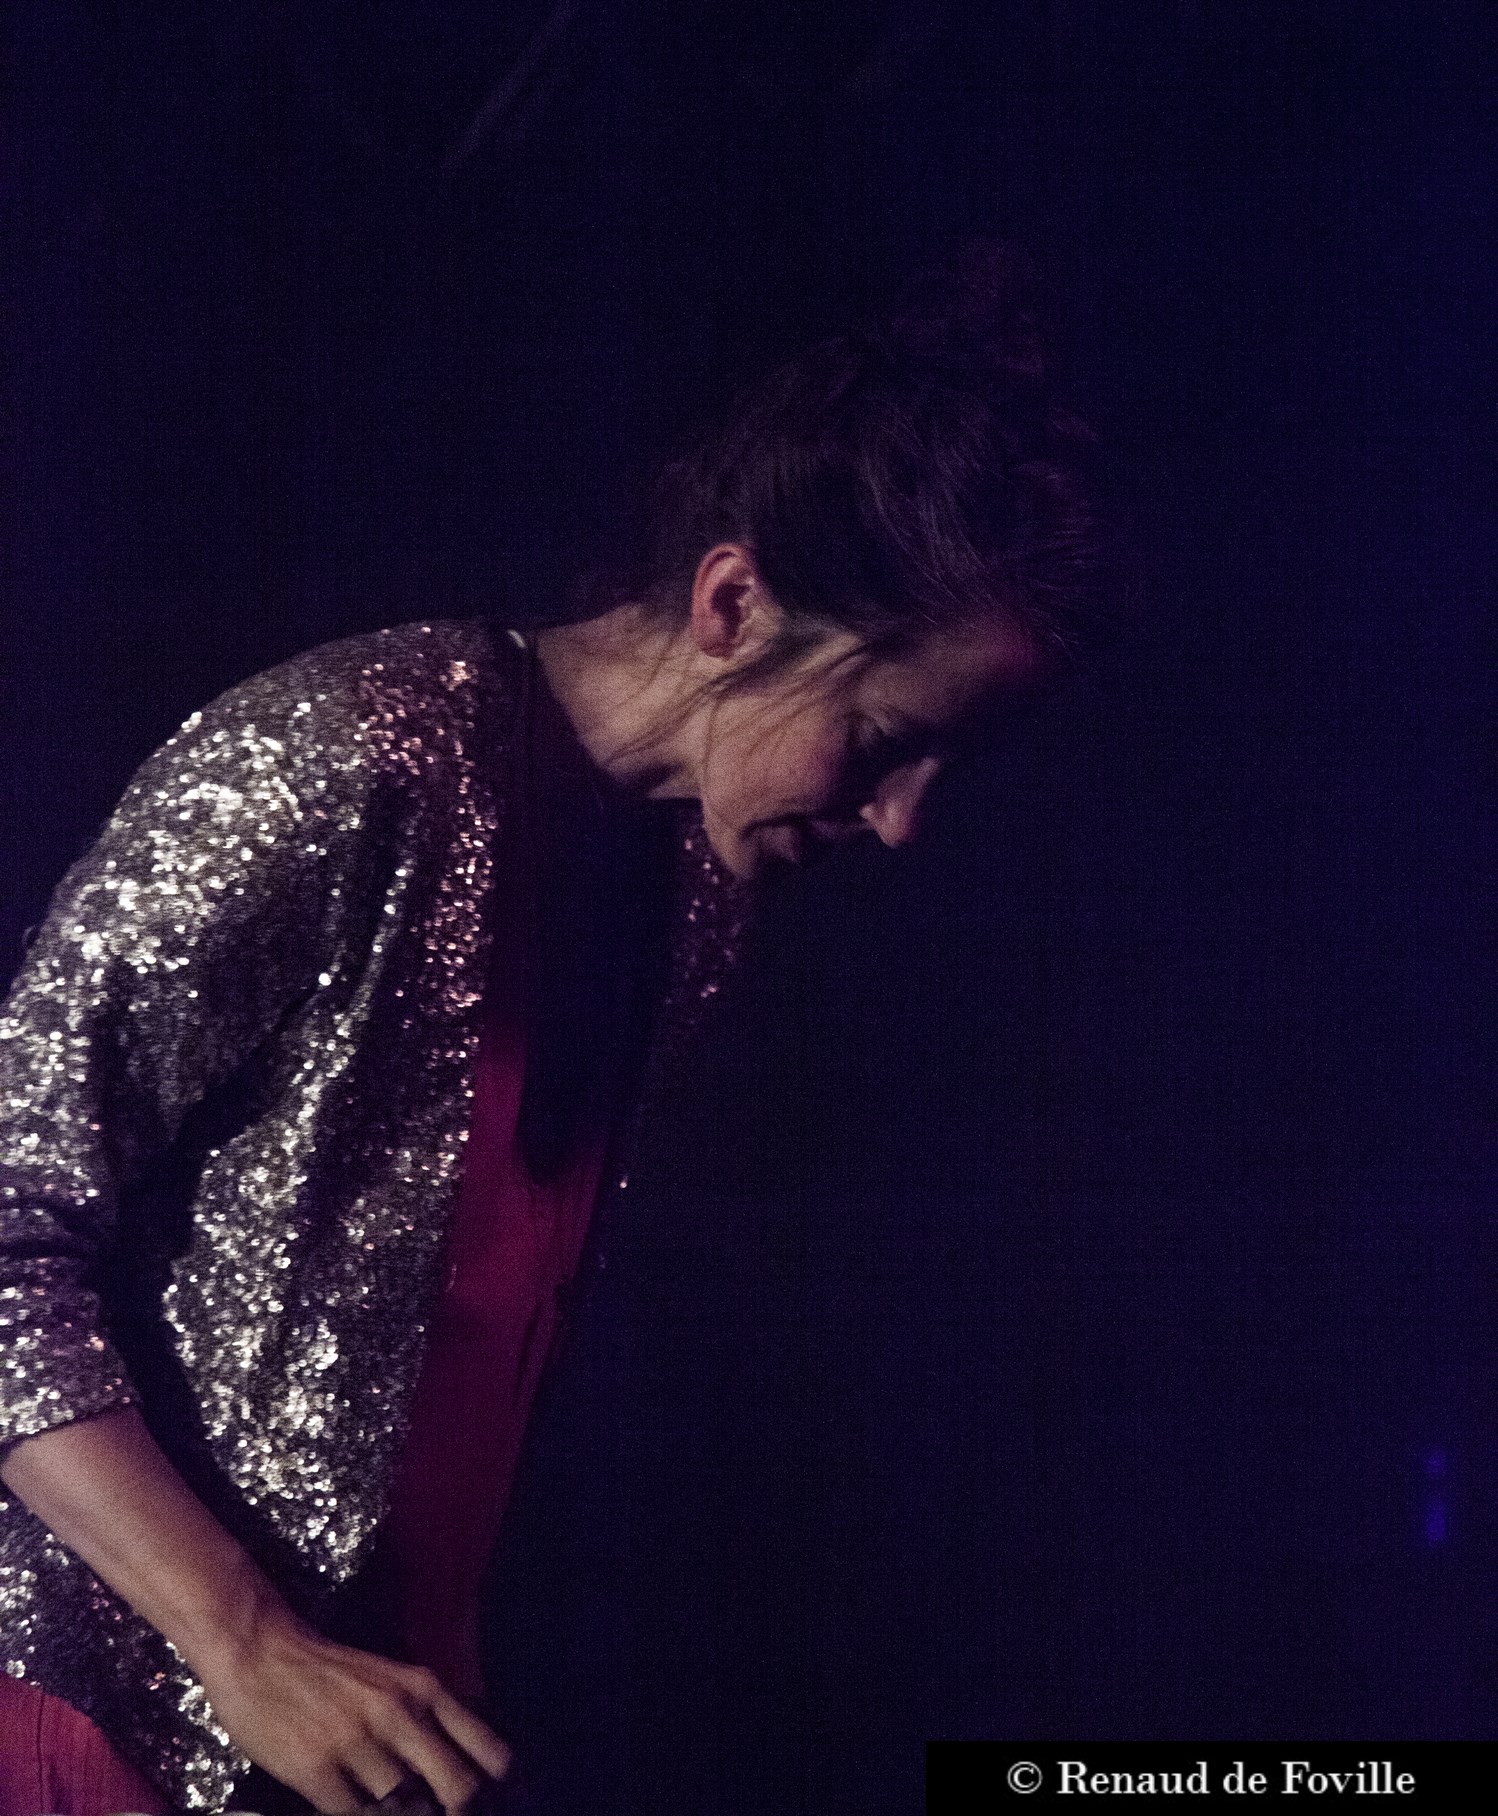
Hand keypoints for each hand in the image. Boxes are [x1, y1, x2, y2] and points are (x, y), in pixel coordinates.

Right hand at [194, 1610, 510, 1814]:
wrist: (262, 1651)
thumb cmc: (330, 1673)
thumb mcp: (394, 1681)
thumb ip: (430, 1719)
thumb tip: (463, 1772)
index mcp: (425, 1691)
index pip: (489, 1752)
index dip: (498, 1791)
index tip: (492, 1807)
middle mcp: (400, 1715)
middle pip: (459, 1790)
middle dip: (458, 1813)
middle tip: (440, 1813)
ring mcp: (359, 1744)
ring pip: (408, 1811)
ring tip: (396, 1808)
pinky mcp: (316, 1771)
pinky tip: (357, 1810)